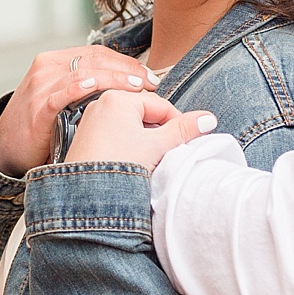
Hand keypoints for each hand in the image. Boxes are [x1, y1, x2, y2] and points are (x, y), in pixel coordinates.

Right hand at [0, 45, 161, 176]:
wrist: (4, 146)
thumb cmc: (37, 123)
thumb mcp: (59, 95)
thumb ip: (84, 86)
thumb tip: (125, 88)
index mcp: (55, 61)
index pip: (98, 53)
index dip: (126, 62)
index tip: (147, 74)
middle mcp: (47, 68)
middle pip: (96, 59)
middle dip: (127, 69)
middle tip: (151, 82)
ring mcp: (41, 87)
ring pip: (85, 73)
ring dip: (115, 79)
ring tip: (137, 88)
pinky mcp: (38, 108)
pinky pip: (62, 94)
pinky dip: (80, 89)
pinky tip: (97, 90)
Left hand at [64, 89, 216, 171]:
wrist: (86, 197)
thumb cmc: (116, 166)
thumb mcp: (157, 146)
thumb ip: (183, 130)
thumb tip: (207, 118)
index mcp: (118, 98)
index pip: (161, 105)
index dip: (178, 124)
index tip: (188, 140)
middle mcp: (101, 104)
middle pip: (145, 114)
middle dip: (160, 133)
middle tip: (169, 152)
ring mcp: (91, 121)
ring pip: (130, 126)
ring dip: (145, 141)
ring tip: (151, 161)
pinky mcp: (86, 139)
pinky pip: (115, 136)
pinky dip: (128, 147)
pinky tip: (133, 164)